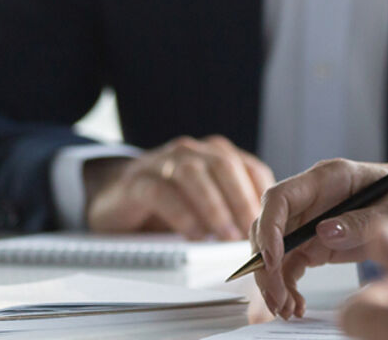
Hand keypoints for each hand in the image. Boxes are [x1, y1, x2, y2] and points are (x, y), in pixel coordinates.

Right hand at [83, 135, 273, 240]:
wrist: (116, 196)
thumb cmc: (170, 201)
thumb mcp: (207, 201)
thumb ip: (234, 207)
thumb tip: (266, 233)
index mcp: (215, 154)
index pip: (249, 167)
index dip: (262, 194)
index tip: (271, 221)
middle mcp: (192, 151)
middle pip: (224, 165)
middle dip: (241, 199)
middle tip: (250, 230)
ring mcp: (163, 162)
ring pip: (194, 175)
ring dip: (214, 207)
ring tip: (224, 235)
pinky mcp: (138, 181)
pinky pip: (162, 192)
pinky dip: (181, 214)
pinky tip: (193, 234)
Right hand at [252, 158, 387, 319]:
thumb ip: (364, 219)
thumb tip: (323, 233)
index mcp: (329, 178)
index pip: (281, 197)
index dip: (269, 228)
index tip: (273, 260)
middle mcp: (313, 199)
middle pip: (269, 227)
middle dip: (265, 265)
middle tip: (277, 297)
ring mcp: (312, 222)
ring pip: (275, 251)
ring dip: (274, 281)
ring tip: (287, 308)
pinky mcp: (317, 244)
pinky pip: (291, 265)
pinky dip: (288, 286)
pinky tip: (296, 305)